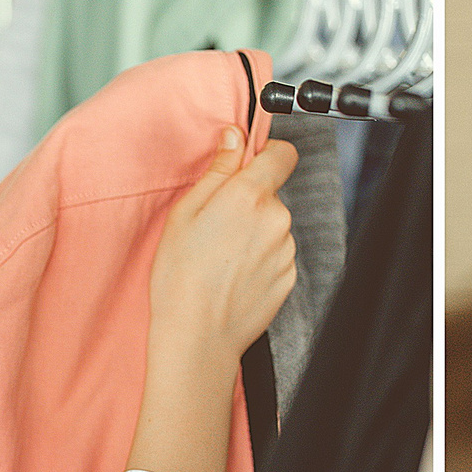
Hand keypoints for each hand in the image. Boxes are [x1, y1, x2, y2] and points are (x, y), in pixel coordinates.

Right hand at [147, 126, 297, 370]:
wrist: (198, 334)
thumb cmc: (181, 275)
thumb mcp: (186, 212)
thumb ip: (218, 170)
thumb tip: (234, 137)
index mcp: (250, 196)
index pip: (283, 154)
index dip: (267, 155)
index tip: (250, 165)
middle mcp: (277, 219)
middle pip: (272, 194)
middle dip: (249, 202)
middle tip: (215, 227)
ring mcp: (286, 251)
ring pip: (274, 227)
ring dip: (254, 233)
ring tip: (221, 257)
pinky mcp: (289, 278)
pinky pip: (277, 256)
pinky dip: (260, 260)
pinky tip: (233, 276)